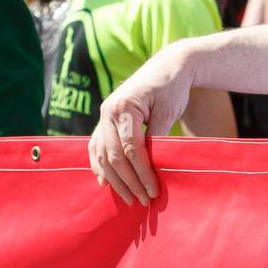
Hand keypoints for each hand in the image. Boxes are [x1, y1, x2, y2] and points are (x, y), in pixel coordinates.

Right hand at [88, 42, 194, 205]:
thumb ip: (157, 139)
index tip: (153, 191)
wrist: (167, 67)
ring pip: (102, 155)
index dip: (142, 173)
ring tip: (129, 197)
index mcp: (123, 107)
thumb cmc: (171, 89)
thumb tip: (152, 168)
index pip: (130, 149)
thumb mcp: (168, 113)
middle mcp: (107, 111)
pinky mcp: (105, 119)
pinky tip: (105, 182)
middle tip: (143, 200)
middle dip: (129, 181)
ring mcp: (103, 115)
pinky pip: (96, 146)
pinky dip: (99, 165)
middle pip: (114, 155)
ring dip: (115, 179)